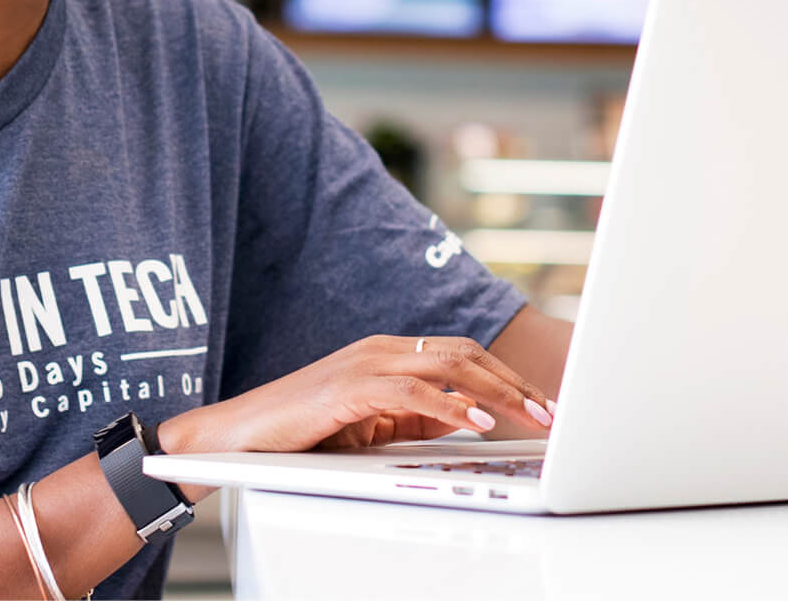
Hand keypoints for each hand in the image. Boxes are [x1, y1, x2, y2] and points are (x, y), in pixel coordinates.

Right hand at [156, 335, 554, 472]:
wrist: (235, 439)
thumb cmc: (299, 435)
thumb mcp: (370, 427)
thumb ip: (413, 418)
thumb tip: (468, 423)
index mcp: (387, 354)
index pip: (463, 356)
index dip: (508, 378)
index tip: (544, 405)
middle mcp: (380, 349)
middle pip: (466, 355)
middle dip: (515, 384)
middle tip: (552, 414)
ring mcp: (365, 363)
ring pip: (449, 367)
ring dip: (498, 394)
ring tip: (531, 418)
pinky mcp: (349, 386)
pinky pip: (413, 391)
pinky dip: (452, 406)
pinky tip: (479, 423)